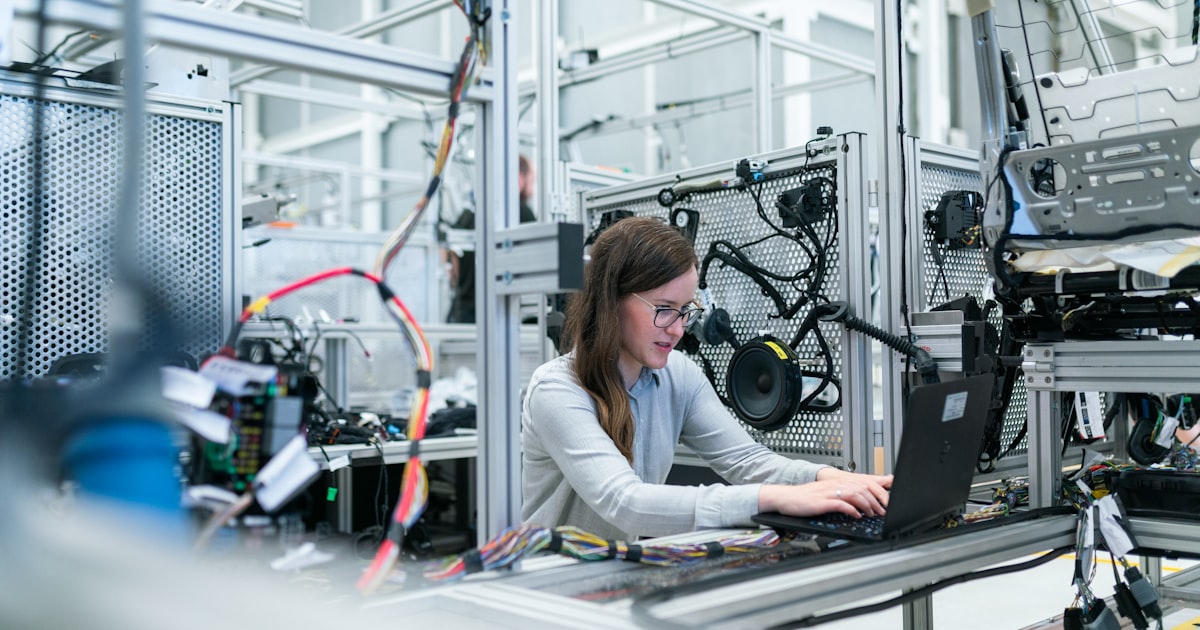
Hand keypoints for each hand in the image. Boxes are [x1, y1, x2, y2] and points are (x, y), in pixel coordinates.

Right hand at [759, 470, 892, 518]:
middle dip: (875, 500)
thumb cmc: (803, 498)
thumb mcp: (824, 494)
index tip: (883, 502)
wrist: (785, 498)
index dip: (875, 493)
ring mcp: (828, 493)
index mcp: (836, 482)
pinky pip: (841, 504)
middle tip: (881, 511)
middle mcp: (834, 485)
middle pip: (862, 488)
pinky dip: (852, 510)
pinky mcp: (822, 502)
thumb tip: (856, 504)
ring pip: (855, 494)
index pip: (862, 483)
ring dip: (867, 505)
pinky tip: (857, 515)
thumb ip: (840, 496)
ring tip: (872, 514)